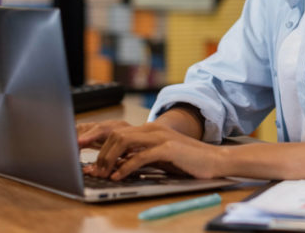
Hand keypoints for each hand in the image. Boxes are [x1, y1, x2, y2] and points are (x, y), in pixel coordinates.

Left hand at [84, 122, 224, 180]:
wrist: (215, 160)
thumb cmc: (188, 161)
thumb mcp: (160, 158)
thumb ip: (140, 157)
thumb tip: (118, 165)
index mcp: (150, 129)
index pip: (117, 132)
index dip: (100, 145)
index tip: (89, 160)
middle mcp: (153, 129)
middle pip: (116, 134)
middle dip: (99, 152)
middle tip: (92, 170)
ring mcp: (160, 137)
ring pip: (124, 141)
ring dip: (109, 159)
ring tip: (103, 174)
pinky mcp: (168, 148)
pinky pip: (140, 156)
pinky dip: (126, 167)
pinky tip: (119, 176)